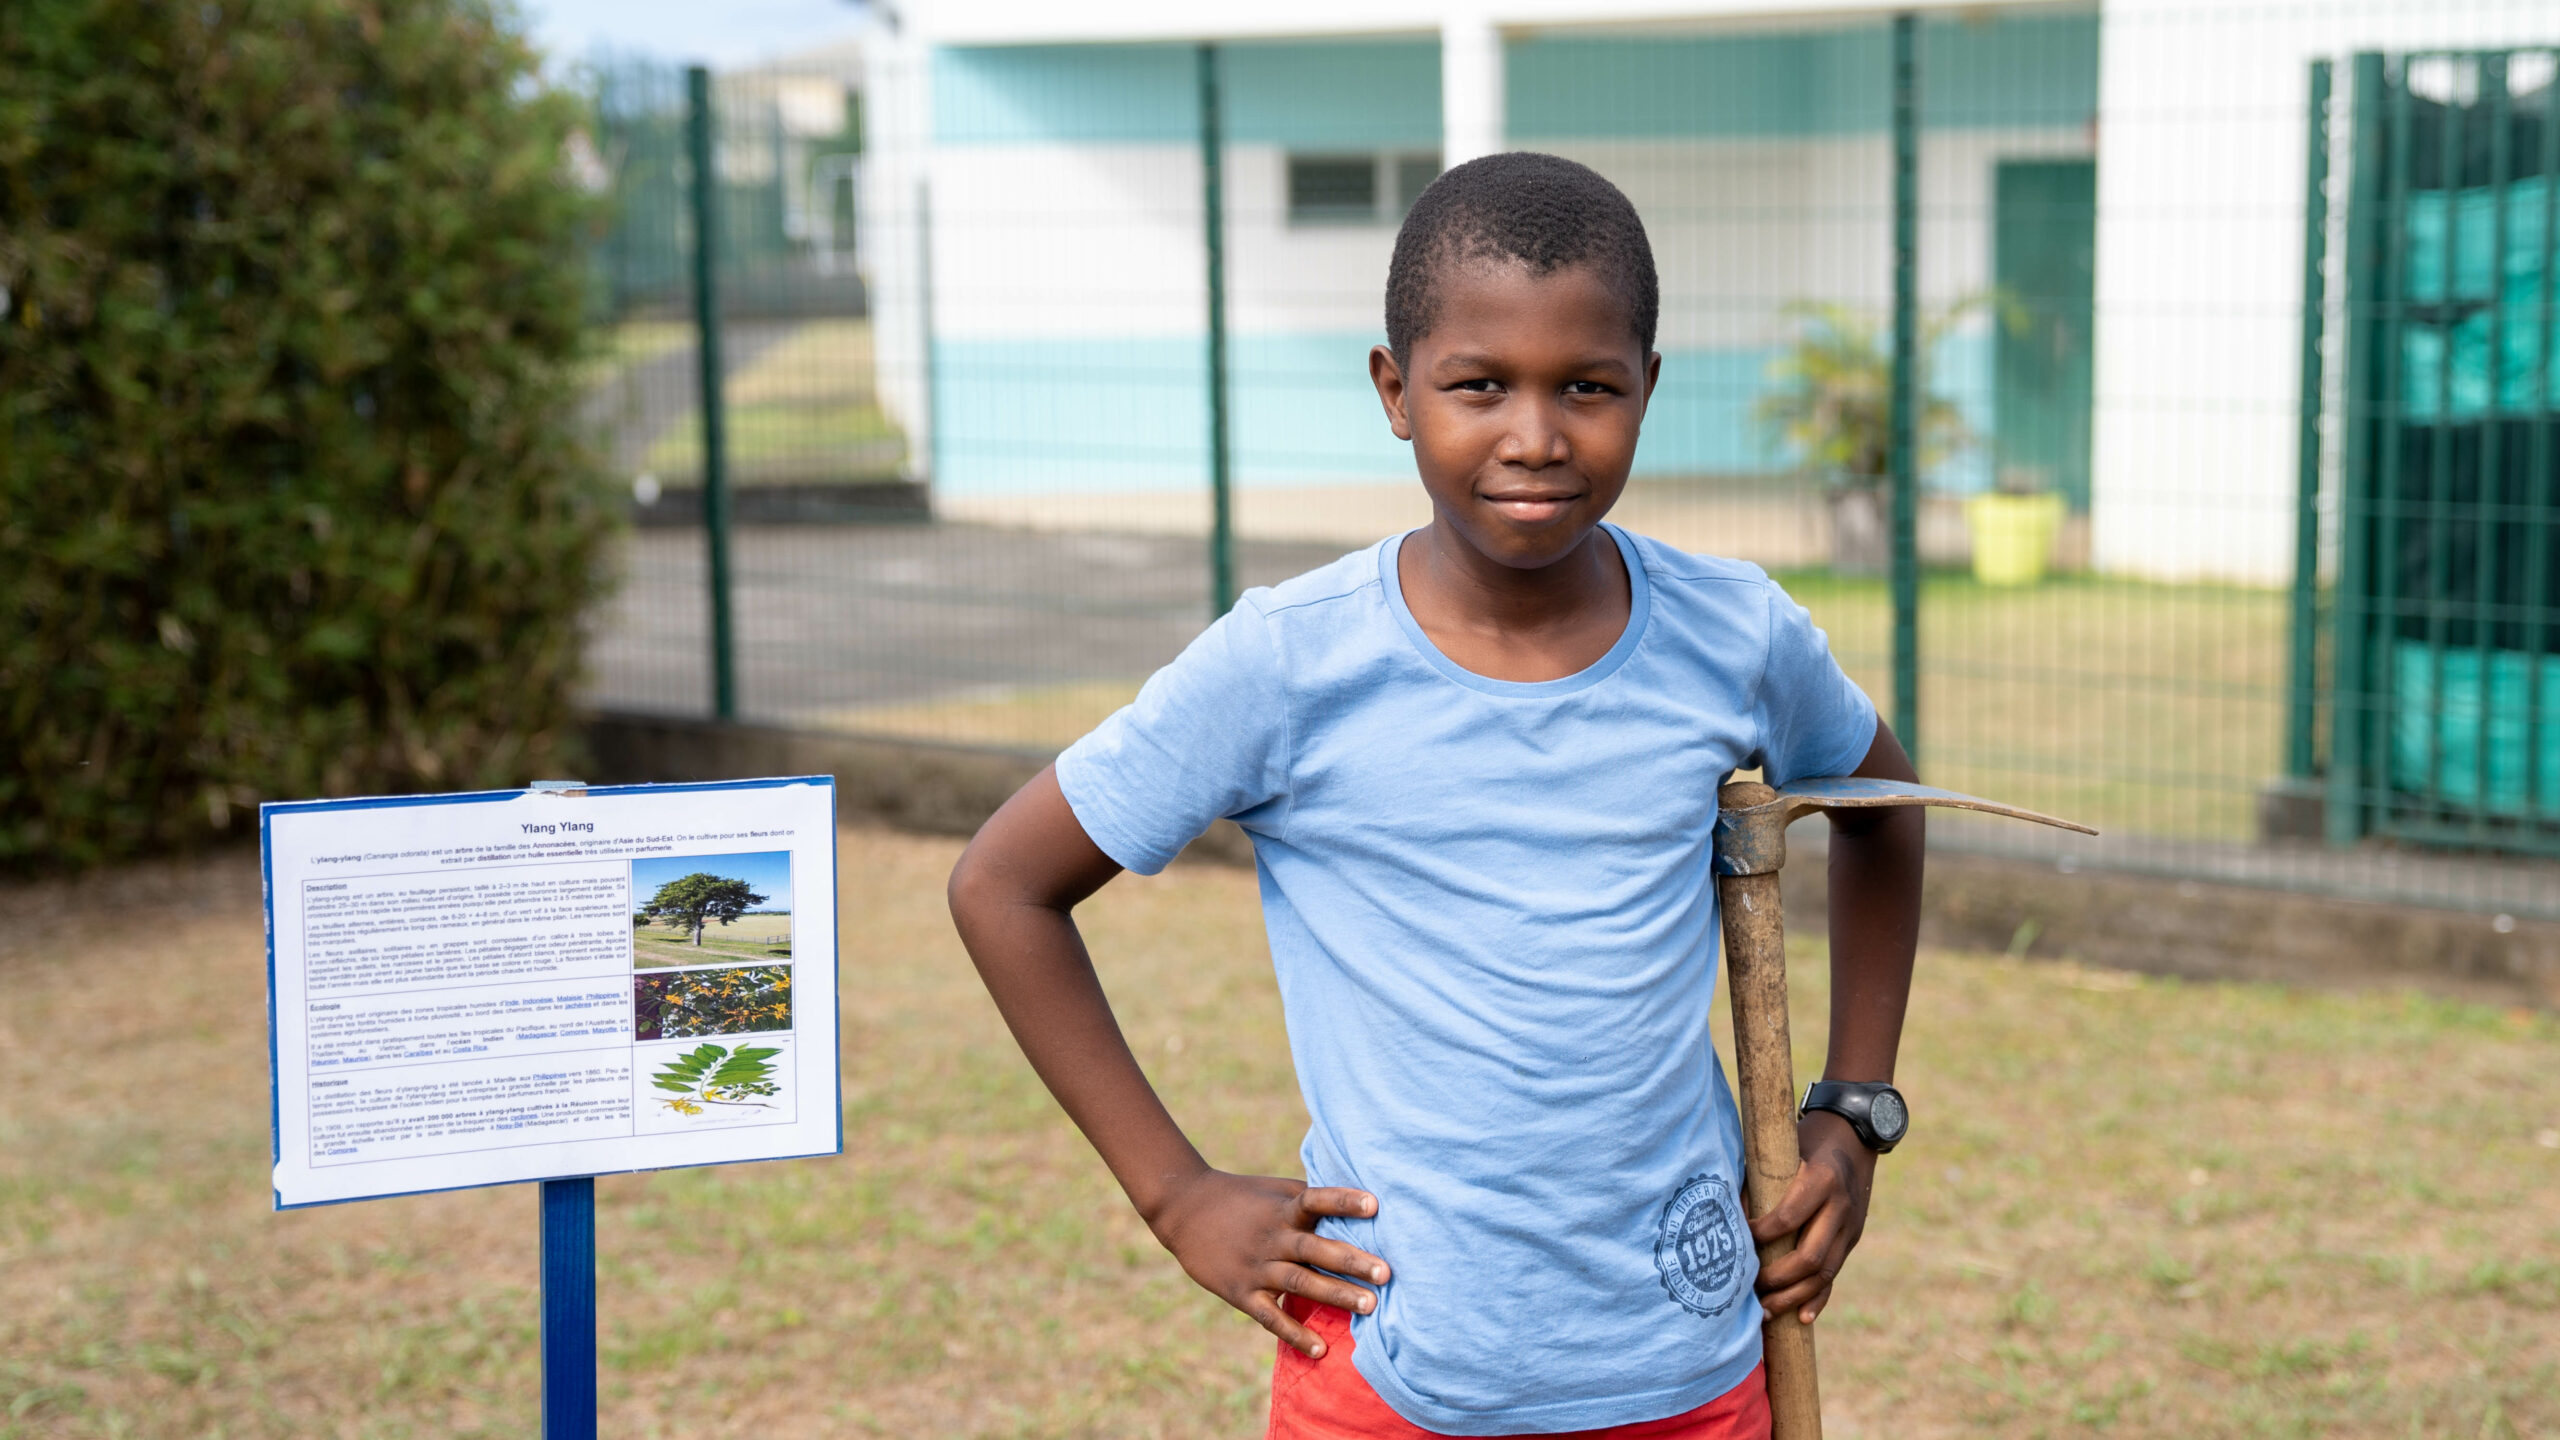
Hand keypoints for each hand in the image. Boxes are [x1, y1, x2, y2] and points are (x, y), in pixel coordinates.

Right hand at [1147, 1170, 1390, 1357]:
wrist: (1183, 1208)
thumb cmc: (1240, 1197)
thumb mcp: (1274, 1189)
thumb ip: (1309, 1199)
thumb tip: (1357, 1203)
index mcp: (1283, 1207)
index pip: (1317, 1200)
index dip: (1344, 1201)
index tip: (1375, 1204)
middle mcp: (1272, 1236)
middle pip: (1315, 1248)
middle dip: (1352, 1261)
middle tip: (1387, 1273)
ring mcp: (1256, 1265)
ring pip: (1300, 1281)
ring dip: (1335, 1294)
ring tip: (1370, 1306)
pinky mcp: (1240, 1291)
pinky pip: (1270, 1316)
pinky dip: (1294, 1333)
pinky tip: (1320, 1351)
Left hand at [1749, 1110, 1875, 1324]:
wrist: (1853, 1135)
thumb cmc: (1804, 1141)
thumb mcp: (1784, 1150)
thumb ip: (1760, 1181)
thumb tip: (1724, 1215)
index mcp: (1821, 1181)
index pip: (1788, 1219)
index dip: (1761, 1235)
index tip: (1739, 1239)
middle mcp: (1841, 1207)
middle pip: (1810, 1257)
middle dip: (1777, 1278)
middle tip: (1750, 1287)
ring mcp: (1852, 1227)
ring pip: (1825, 1273)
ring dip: (1794, 1297)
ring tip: (1765, 1311)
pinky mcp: (1853, 1239)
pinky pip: (1836, 1275)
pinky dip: (1819, 1299)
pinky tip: (1803, 1318)